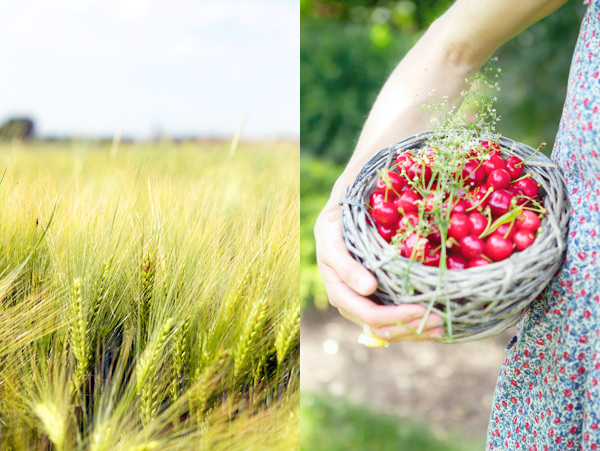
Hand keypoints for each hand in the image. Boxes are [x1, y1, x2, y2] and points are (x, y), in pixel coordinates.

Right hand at [314, 201, 444, 342]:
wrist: (333, 223)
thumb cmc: (333, 231)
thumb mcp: (334, 244)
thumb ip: (347, 267)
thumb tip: (368, 289)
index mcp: (340, 295)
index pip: (371, 317)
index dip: (398, 317)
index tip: (424, 309)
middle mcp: (352, 306)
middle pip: (383, 330)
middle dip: (412, 328)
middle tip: (441, 320)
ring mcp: (364, 306)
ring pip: (391, 331)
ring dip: (416, 331)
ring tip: (443, 327)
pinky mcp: (376, 301)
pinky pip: (395, 322)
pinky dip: (414, 325)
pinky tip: (433, 326)